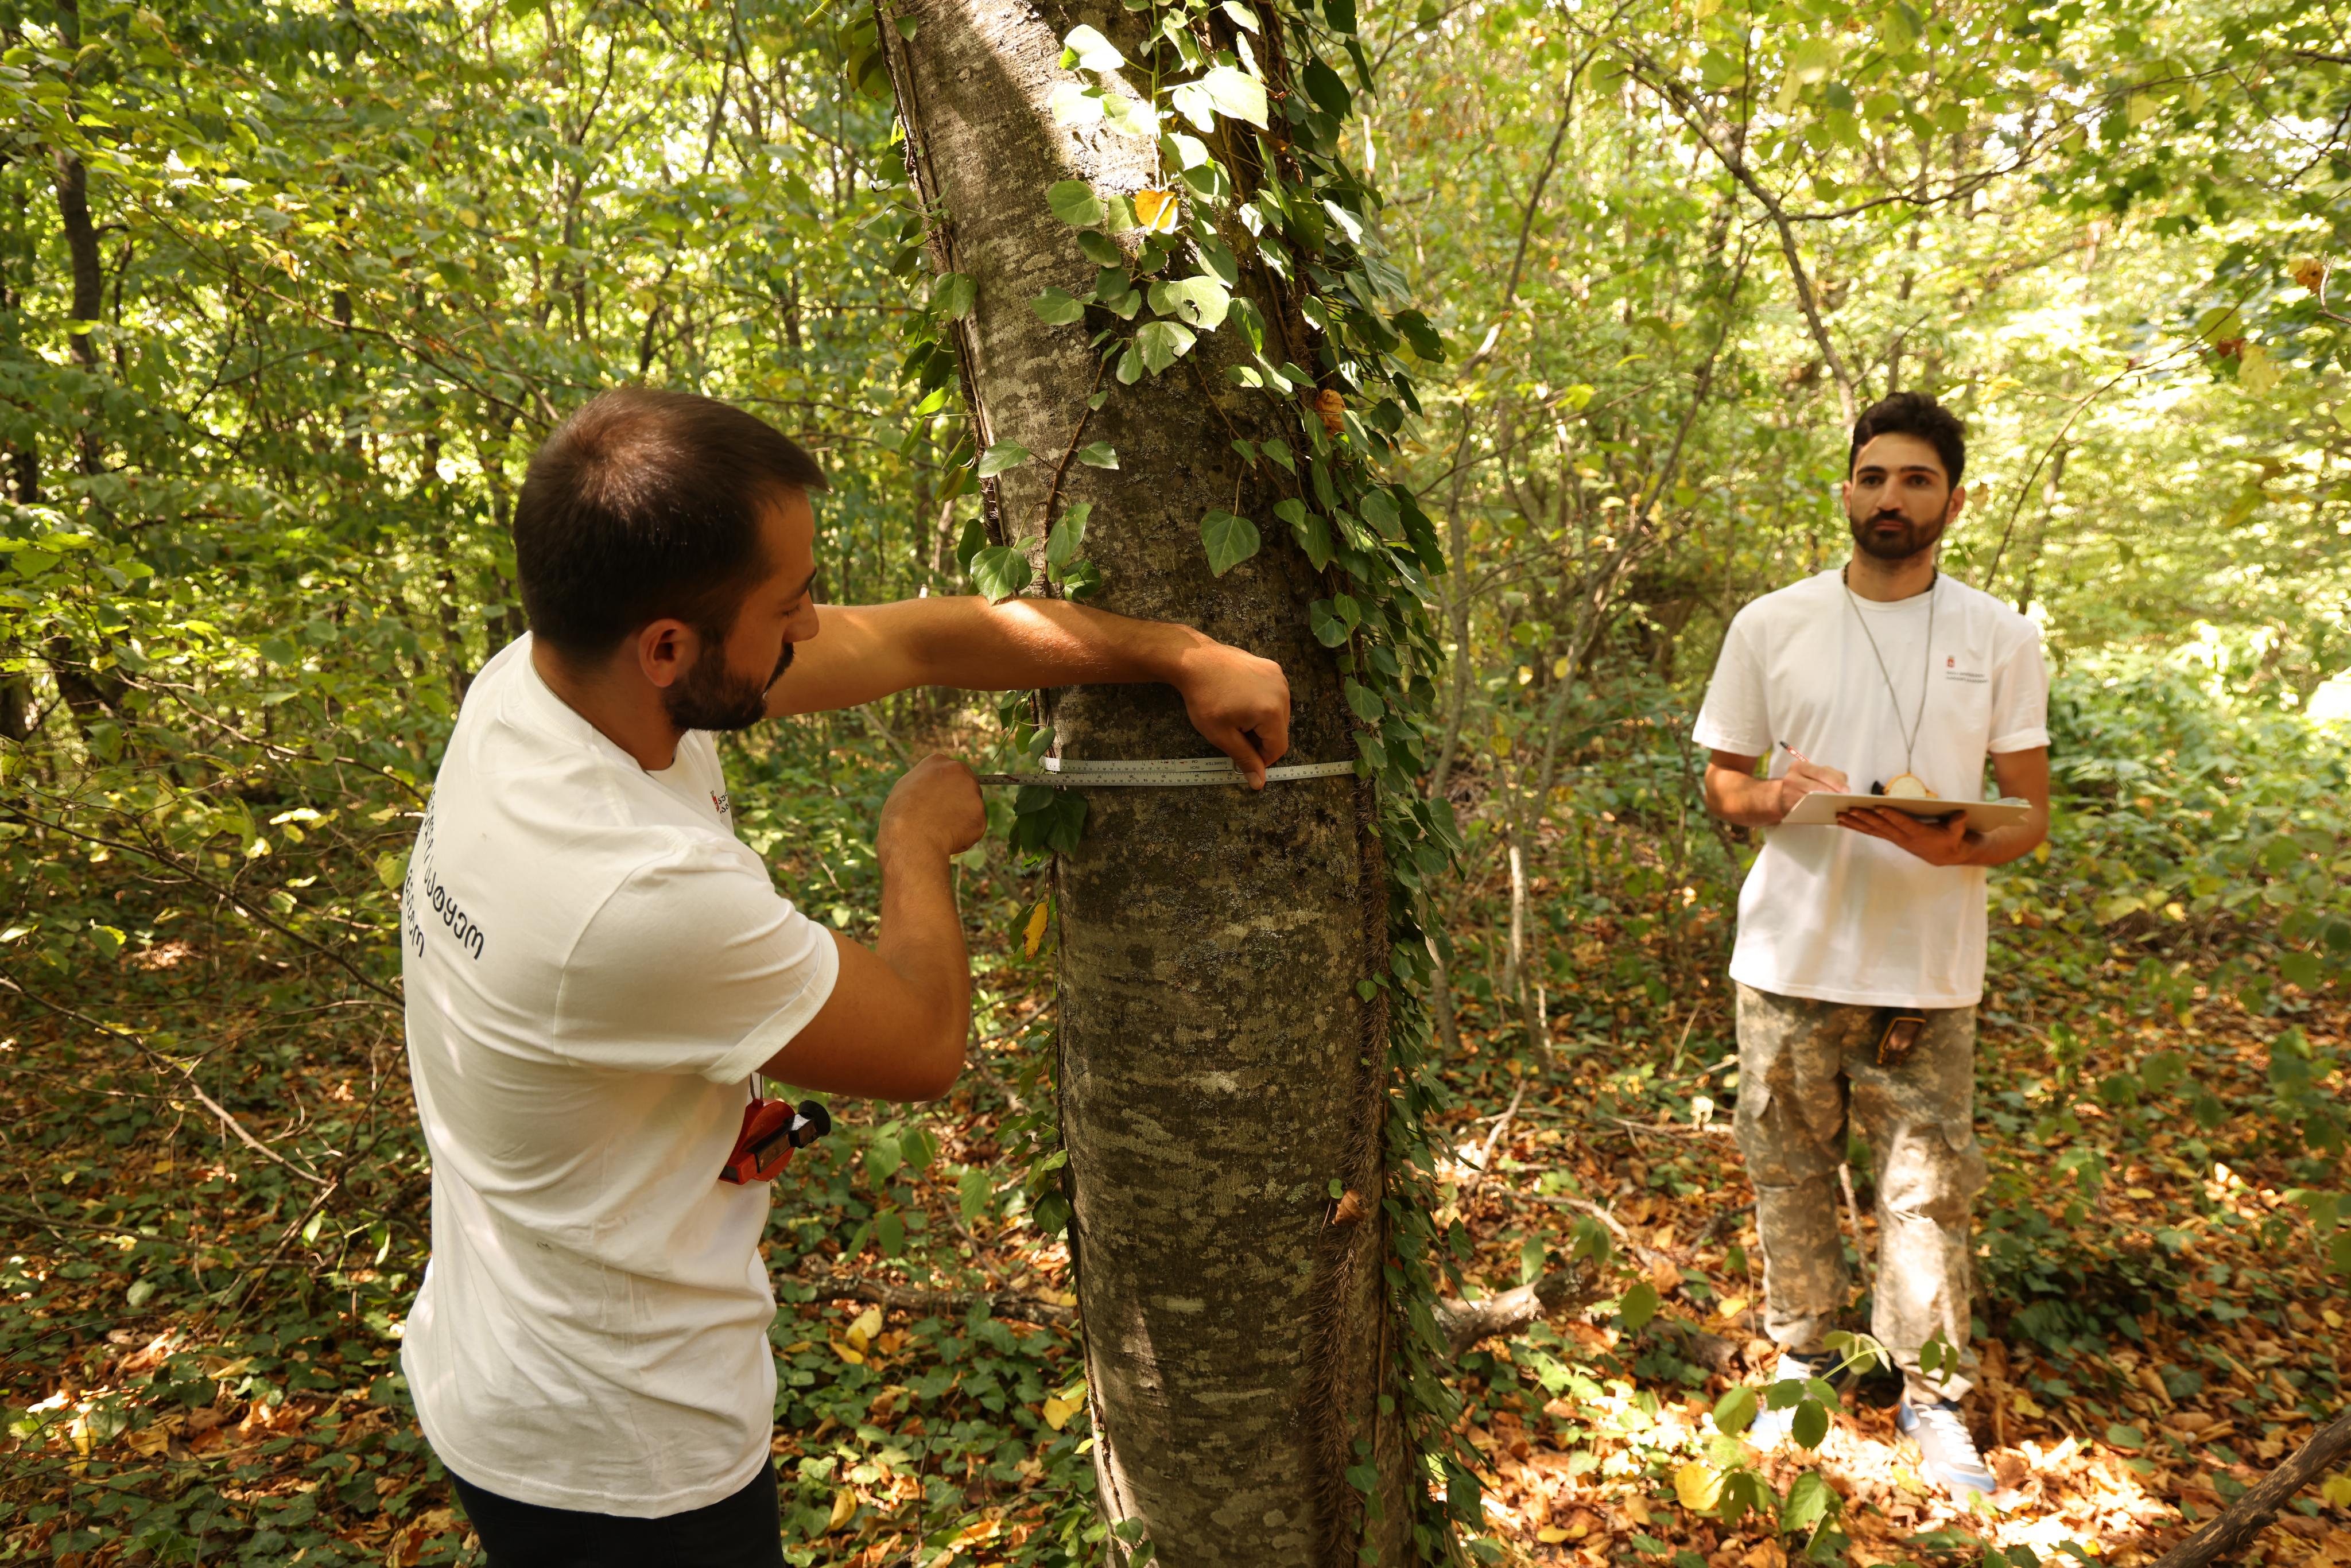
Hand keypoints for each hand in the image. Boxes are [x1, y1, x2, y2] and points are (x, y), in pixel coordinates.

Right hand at [877, 753, 985, 861]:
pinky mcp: (980, 816)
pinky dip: (964, 836)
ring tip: (939, 830)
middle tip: (942, 817)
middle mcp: (960, 772)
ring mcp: (973, 793)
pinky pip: (974, 827)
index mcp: (939, 762)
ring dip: (960, 820)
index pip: (951, 772)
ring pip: (971, 809)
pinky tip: (948, 839)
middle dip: (959, 801)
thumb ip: (925, 782)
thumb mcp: (906, 787)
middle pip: (967, 786)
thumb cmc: (901, 814)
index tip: (940, 800)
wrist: (911, 836)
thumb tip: (933, 785)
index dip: (946, 789)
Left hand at [1170, 639, 1291, 787]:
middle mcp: (1282, 693)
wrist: (1195, 661)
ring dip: (1262, 721)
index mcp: (1272, 712)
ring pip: (1279, 713)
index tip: (1241, 753)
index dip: (1261, 758)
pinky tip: (1242, 699)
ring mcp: (1279, 678)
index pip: (1278, 748)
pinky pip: (1275, 695)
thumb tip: (1259, 784)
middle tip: (1234, 732)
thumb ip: (1244, 759)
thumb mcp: (1222, 735)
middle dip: (1260, 738)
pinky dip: (1263, 703)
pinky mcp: (1273, 668)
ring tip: (1237, 714)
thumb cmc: (1204, 699)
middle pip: (1280, 730)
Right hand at [1773, 759, 1847, 817]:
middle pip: (1817, 786)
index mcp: (1799, 766)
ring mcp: (1788, 792)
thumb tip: (1844, 788)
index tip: (1847, 790)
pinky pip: (1806, 807)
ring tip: (1838, 804)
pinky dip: (1818, 809)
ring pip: (1812, 798)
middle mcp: (1791, 777)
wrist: (1781, 795)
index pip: (1821, 773)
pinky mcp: (1788, 805)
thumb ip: (1831, 775)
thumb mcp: (1814, 773)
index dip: (1835, 782)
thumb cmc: (1804, 783)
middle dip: (1832, 793)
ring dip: (1827, 802)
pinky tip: (1826, 810)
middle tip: (1844, 799)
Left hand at [1836, 806, 1975, 865]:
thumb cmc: (1952, 839)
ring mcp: (1895, 838)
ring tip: (1838, 815)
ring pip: (1872, 830)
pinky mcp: (1891, 838)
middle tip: (1849, 808)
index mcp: (1919, 834)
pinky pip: (1871, 832)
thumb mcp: (1958, 831)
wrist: (1947, 854)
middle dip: (1864, 817)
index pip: (1902, 822)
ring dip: (1855, 822)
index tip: (1878, 806)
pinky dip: (1857, 826)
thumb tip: (1961, 814)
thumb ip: (1958, 823)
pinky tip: (1844, 821)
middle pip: (1881, 826)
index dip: (1891, 815)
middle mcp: (1903, 837)